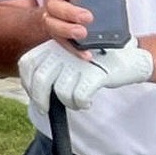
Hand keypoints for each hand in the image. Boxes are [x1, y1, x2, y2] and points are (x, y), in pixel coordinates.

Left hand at [18, 39, 152, 109]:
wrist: (129, 58)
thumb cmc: (96, 62)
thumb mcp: (69, 59)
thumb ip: (53, 68)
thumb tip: (35, 92)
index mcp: (54, 45)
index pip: (28, 62)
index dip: (26, 82)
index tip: (33, 94)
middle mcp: (64, 50)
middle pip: (41, 79)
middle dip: (40, 99)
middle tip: (45, 109)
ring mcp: (79, 61)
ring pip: (61, 92)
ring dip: (68, 103)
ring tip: (76, 102)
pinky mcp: (95, 72)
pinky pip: (79, 96)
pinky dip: (82, 103)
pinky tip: (87, 101)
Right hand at [40, 0, 142, 48]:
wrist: (74, 16)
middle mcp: (53, 1)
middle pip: (52, 4)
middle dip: (69, 12)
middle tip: (88, 17)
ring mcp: (53, 19)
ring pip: (52, 24)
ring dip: (67, 30)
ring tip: (83, 33)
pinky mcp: (58, 37)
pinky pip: (63, 44)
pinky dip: (75, 49)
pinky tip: (86, 52)